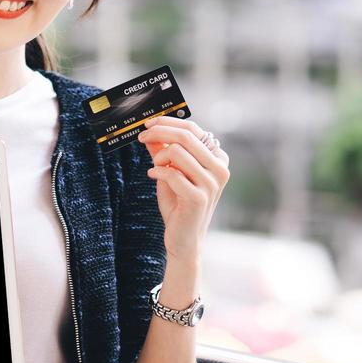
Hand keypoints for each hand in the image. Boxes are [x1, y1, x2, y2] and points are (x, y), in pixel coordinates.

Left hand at [135, 115, 228, 258]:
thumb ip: (164, 152)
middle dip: (159, 132)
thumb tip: (151, 130)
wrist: (184, 240)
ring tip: (154, 167)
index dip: (168, 122)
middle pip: (185, 136)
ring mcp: (211, 184)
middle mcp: (219, 169)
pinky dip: (157, 172)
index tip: (149, 124)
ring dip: (158, 157)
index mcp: (218, 159)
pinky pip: (171, 173)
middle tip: (142, 137)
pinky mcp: (199, 197)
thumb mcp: (171, 172)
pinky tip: (153, 176)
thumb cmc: (179, 205)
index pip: (193, 129)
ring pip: (177, 151)